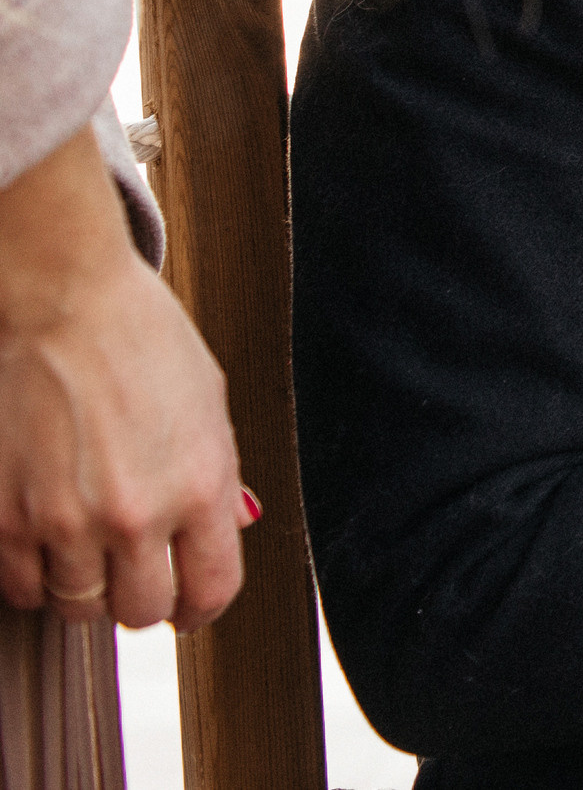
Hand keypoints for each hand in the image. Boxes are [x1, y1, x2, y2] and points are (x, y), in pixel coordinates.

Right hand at [0, 129, 247, 630]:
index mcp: (200, 488)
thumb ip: (218, 481)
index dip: (199, 605)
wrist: (66, 302)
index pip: (210, 592)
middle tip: (134, 567)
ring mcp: (65, 520)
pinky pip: (20, 586)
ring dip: (83, 586)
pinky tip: (46, 537)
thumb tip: (230, 531)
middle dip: (141, 595)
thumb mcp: (209, 409)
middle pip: (140, 612)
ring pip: (76, 607)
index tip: (188, 600)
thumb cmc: (143, 343)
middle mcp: (136, 514)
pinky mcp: (6, 517)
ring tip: (87, 544)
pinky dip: (33, 574)